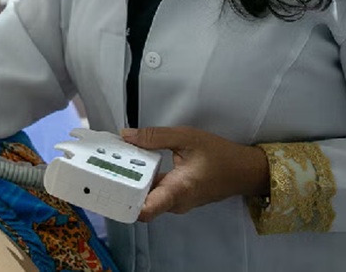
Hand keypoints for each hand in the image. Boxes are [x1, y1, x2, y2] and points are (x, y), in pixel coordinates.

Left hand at [121, 126, 268, 221]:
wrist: (242, 171)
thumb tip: (127, 135)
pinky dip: (143, 179)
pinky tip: (134, 163)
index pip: (146, 210)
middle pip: (139, 201)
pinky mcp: (175, 198)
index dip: (124, 202)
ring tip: (113, 161)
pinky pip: (154, 192)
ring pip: (146, 196)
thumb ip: (154, 137)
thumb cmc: (220, 156)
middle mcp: (174, 202)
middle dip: (121, 185)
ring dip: (131, 180)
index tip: (109, 187)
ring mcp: (174, 202)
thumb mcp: (187, 138)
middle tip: (103, 166)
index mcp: (178, 190)